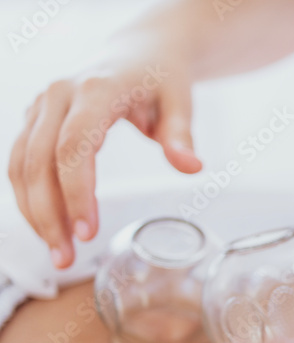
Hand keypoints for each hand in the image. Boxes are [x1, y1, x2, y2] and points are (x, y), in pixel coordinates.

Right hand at [8, 59, 201, 267]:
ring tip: (58, 254)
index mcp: (96, 91)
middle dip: (48, 214)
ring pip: (20, 164)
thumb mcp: (181, 101)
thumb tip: (192, 167)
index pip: (74, 147)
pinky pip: (20, 161)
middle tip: (66, 258)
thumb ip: (182, 134)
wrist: (140, 52)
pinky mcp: (35, 119)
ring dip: (33, 213)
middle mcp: (59, 95)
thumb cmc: (162, 78)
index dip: (76, 192)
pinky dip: (29, 198)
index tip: (87, 232)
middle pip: (38, 161)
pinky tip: (48, 228)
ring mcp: (41, 106)